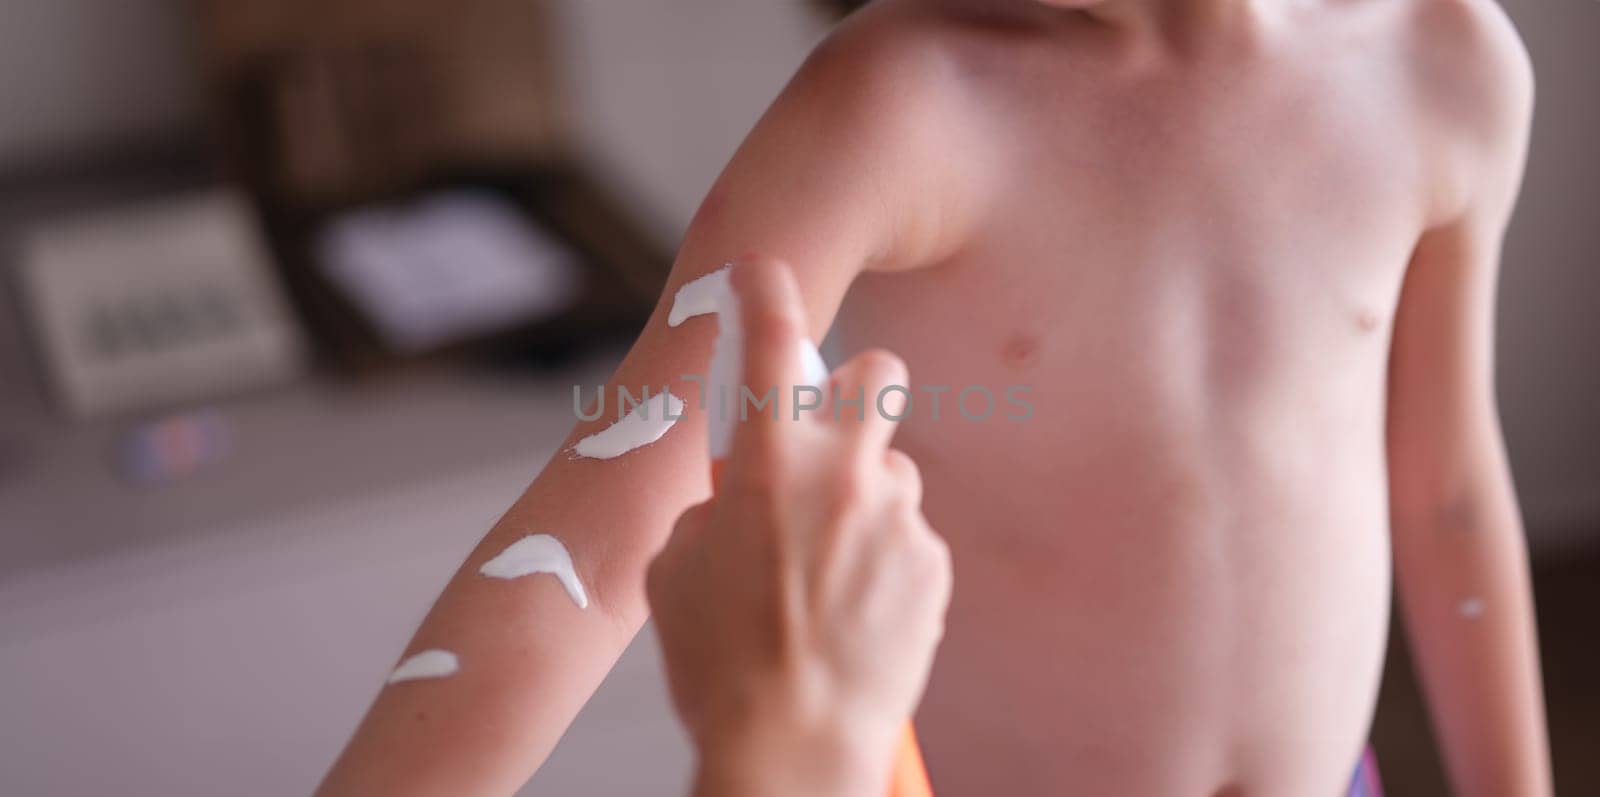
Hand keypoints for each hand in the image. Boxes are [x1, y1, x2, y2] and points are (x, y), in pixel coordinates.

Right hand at [647, 259, 951, 796]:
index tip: (760, 271)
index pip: (770, 335)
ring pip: (890, 473)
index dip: (762, 290)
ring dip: (862, 501)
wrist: (793, 747)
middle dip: (855, 385)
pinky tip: (851, 614)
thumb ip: (713, 507)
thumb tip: (740, 497)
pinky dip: (882, 561)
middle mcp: (845, 470)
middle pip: (878, 374)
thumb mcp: (675, 569)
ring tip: (825, 575)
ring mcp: (898, 517)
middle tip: (830, 430)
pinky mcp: (932, 566)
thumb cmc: (717, 663)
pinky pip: (907, 539)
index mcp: (768, 460)